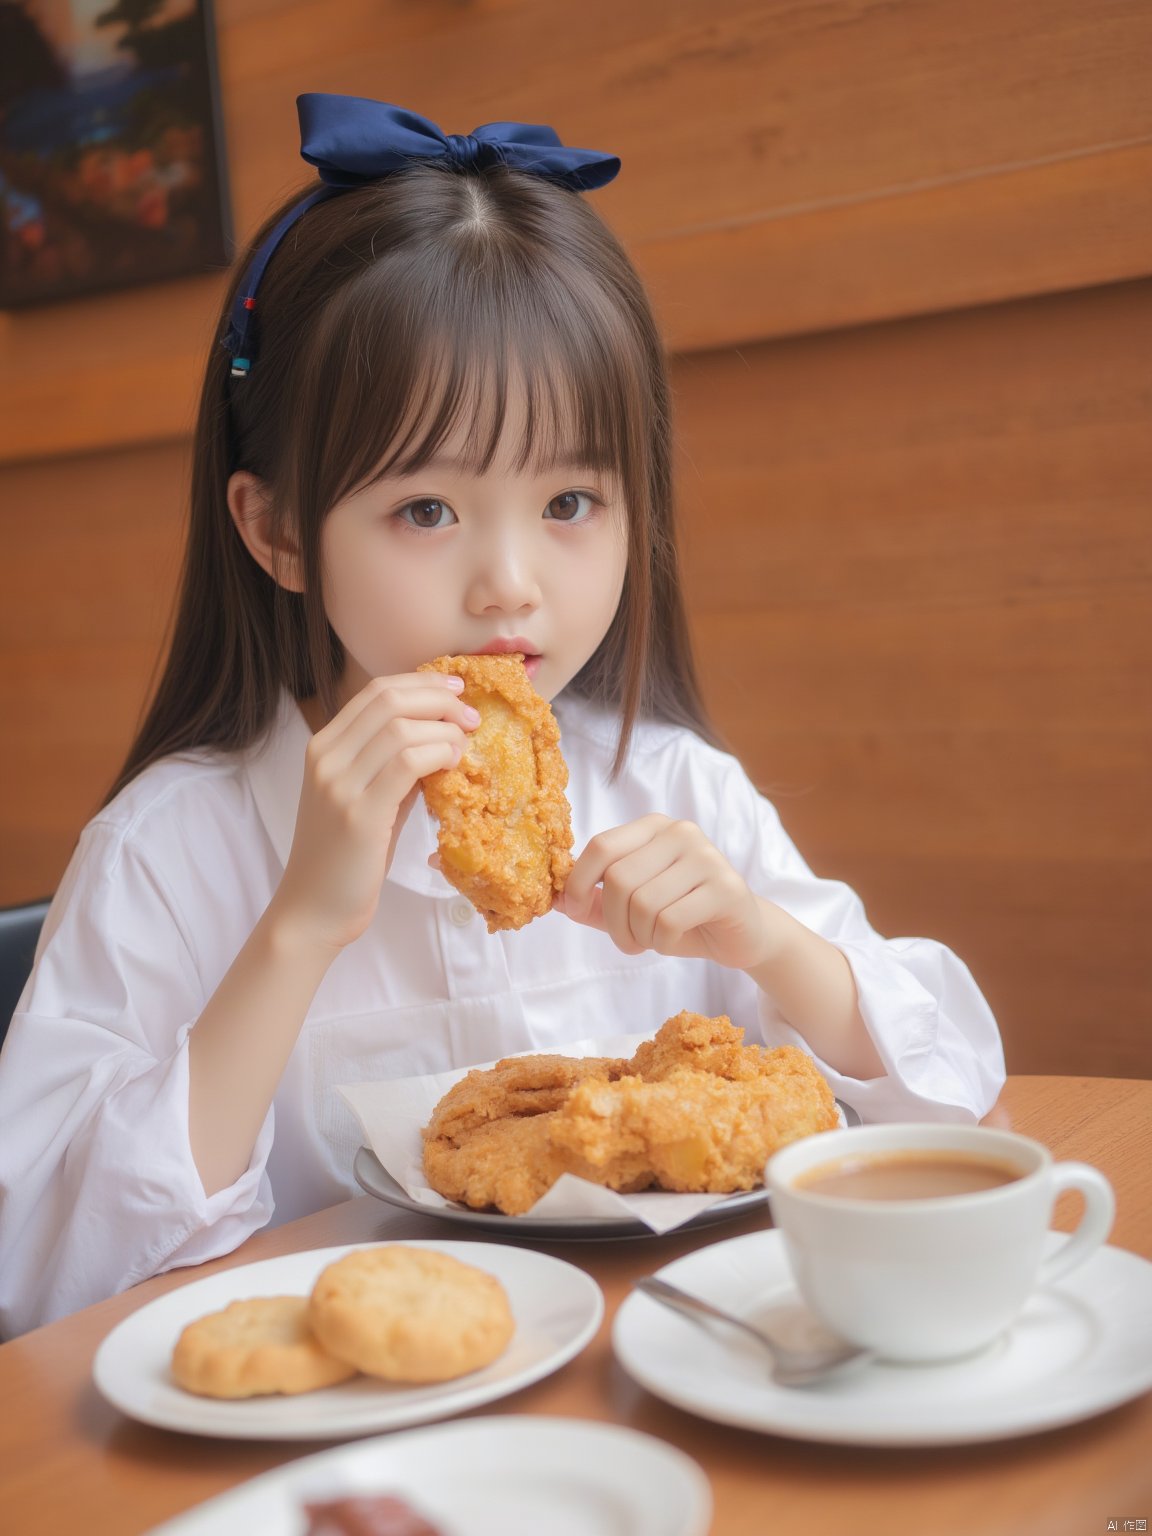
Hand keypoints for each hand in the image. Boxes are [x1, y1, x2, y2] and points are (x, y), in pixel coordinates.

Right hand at [272, 673, 478, 952]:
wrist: (313, 910)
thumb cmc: (345, 858)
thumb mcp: (369, 798)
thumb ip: (394, 765)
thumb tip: (440, 737)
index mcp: (323, 747)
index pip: (375, 691)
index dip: (421, 683)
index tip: (456, 690)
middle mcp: (325, 756)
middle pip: (390, 699)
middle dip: (439, 700)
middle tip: (471, 717)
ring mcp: (338, 783)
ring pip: (402, 727)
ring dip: (445, 731)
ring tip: (465, 748)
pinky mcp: (359, 812)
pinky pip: (406, 762)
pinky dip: (438, 755)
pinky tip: (452, 767)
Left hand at [557, 814, 777, 971]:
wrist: (741, 934)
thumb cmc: (680, 916)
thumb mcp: (628, 908)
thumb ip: (591, 902)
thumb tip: (551, 900)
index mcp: (653, 828)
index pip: (600, 846)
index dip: (578, 882)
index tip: (574, 909)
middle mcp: (680, 832)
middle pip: (619, 880)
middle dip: (614, 923)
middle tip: (627, 941)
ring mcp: (706, 857)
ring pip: (643, 903)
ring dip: (640, 935)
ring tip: (653, 939)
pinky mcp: (726, 887)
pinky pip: (670, 920)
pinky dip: (663, 940)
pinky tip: (675, 938)